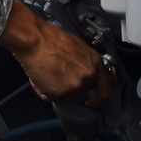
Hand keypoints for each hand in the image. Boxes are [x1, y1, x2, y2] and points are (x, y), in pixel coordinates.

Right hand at [0, 0, 114, 106]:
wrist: (34, 39)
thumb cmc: (49, 38)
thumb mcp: (77, 47)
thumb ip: (84, 63)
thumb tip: (81, 73)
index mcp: (95, 63)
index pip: (106, 88)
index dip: (99, 98)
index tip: (92, 101)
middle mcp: (89, 76)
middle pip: (81, 94)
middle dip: (68, 90)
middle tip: (56, 80)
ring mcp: (76, 86)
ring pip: (66, 98)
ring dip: (55, 91)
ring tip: (44, 75)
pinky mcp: (60, 93)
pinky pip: (51, 98)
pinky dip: (42, 91)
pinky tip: (38, 78)